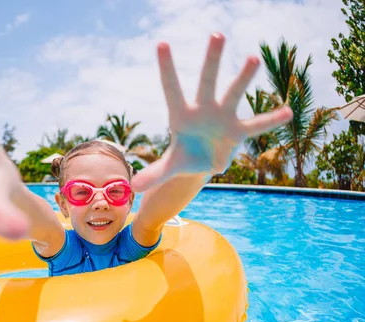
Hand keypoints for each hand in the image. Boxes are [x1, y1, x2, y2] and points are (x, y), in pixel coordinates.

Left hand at [131, 33, 292, 191]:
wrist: (202, 163)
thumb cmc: (183, 156)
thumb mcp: (168, 166)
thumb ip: (154, 173)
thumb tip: (134, 186)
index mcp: (181, 114)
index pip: (171, 88)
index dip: (166, 68)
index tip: (161, 44)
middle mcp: (203, 109)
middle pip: (206, 82)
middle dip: (211, 61)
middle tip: (217, 34)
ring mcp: (222, 117)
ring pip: (233, 94)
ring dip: (243, 78)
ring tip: (252, 58)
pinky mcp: (238, 130)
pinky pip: (256, 125)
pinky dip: (270, 120)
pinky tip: (287, 112)